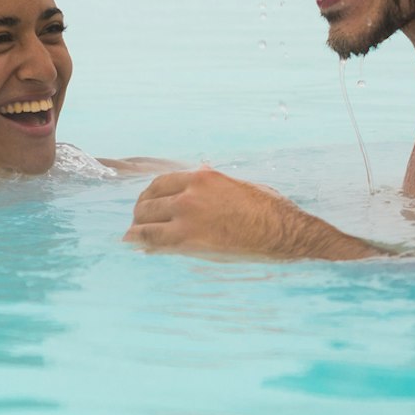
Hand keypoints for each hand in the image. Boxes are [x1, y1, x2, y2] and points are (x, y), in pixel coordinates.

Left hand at [124, 167, 378, 259]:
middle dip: (140, 212)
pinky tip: (137, 247)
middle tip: (137, 222)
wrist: (282, 233)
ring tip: (132, 237)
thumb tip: (202, 167)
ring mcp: (187, 216)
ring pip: (145, 221)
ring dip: (137, 228)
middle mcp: (189, 193)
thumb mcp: (239, 185)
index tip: (147, 203)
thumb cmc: (268, 210)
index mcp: (202, 177)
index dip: (149, 194)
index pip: (161, 183)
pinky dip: (141, 244)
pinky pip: (154, 241)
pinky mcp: (188, 240)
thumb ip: (215, 179)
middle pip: (148, 201)